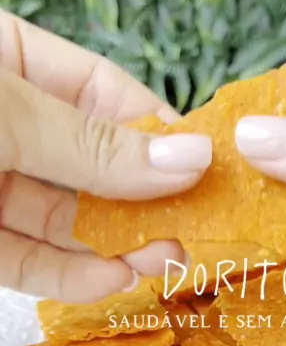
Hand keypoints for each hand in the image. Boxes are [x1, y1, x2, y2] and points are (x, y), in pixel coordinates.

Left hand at [0, 11, 210, 301]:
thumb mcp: (7, 113)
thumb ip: (94, 145)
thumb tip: (191, 158)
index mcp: (8, 64)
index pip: (101, 92)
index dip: (156, 130)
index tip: (206, 167)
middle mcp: (5, 127)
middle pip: (90, 164)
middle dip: (143, 200)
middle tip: (195, 229)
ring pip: (61, 221)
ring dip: (115, 246)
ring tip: (164, 262)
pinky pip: (24, 261)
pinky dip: (66, 277)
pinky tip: (109, 281)